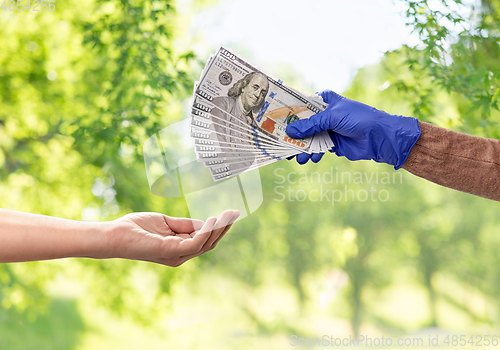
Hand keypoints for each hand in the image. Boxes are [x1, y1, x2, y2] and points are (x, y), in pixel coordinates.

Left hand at [105, 210, 239, 266]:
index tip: (229, 213)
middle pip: (209, 243)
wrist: (115, 234)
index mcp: (179, 248)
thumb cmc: (136, 228)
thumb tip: (204, 221)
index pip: (204, 239)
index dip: (217, 226)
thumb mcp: (165, 222)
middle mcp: (180, 255)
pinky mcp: (171, 251)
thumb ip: (184, 224)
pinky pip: (195, 242)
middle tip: (236, 212)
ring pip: (206, 243)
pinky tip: (212, 219)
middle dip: (224, 228)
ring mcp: (176, 255)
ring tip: (229, 214)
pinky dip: (206, 231)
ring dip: (219, 228)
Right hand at [286, 90, 420, 168]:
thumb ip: (311, 125)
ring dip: (302, 149)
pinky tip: (311, 159)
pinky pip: (317, 149)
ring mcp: (327, 129)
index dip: (288, 113)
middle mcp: (324, 114)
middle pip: (302, 124)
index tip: (273, 120)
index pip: (302, 105)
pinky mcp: (332, 143)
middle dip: (292, 135)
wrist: (380, 136)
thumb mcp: (333, 118)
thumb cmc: (359, 118)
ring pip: (308, 139)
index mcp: (325, 100)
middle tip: (280, 144)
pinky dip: (312, 154)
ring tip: (298, 158)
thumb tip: (290, 131)